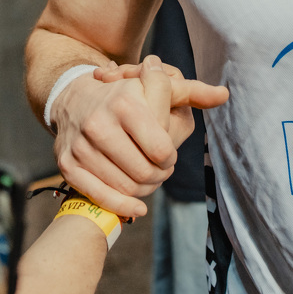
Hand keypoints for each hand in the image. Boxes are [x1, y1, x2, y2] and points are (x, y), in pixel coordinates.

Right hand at [51, 55, 228, 217]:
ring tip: (147, 179)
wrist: (72, 99)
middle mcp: (99, 124)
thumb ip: (190, 92)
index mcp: (125, 103)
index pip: (162, 149)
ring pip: (125, 186)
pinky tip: (136, 206)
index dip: (170, 158)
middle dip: (158, 176)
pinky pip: (99, 196)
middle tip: (160, 170)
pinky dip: (122, 205)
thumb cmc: (123, 95)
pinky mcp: (67, 164)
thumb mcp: (154, 87)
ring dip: (143, 190)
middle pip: (145, 172)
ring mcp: (81, 145)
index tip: (167, 154)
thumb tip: (224, 95)